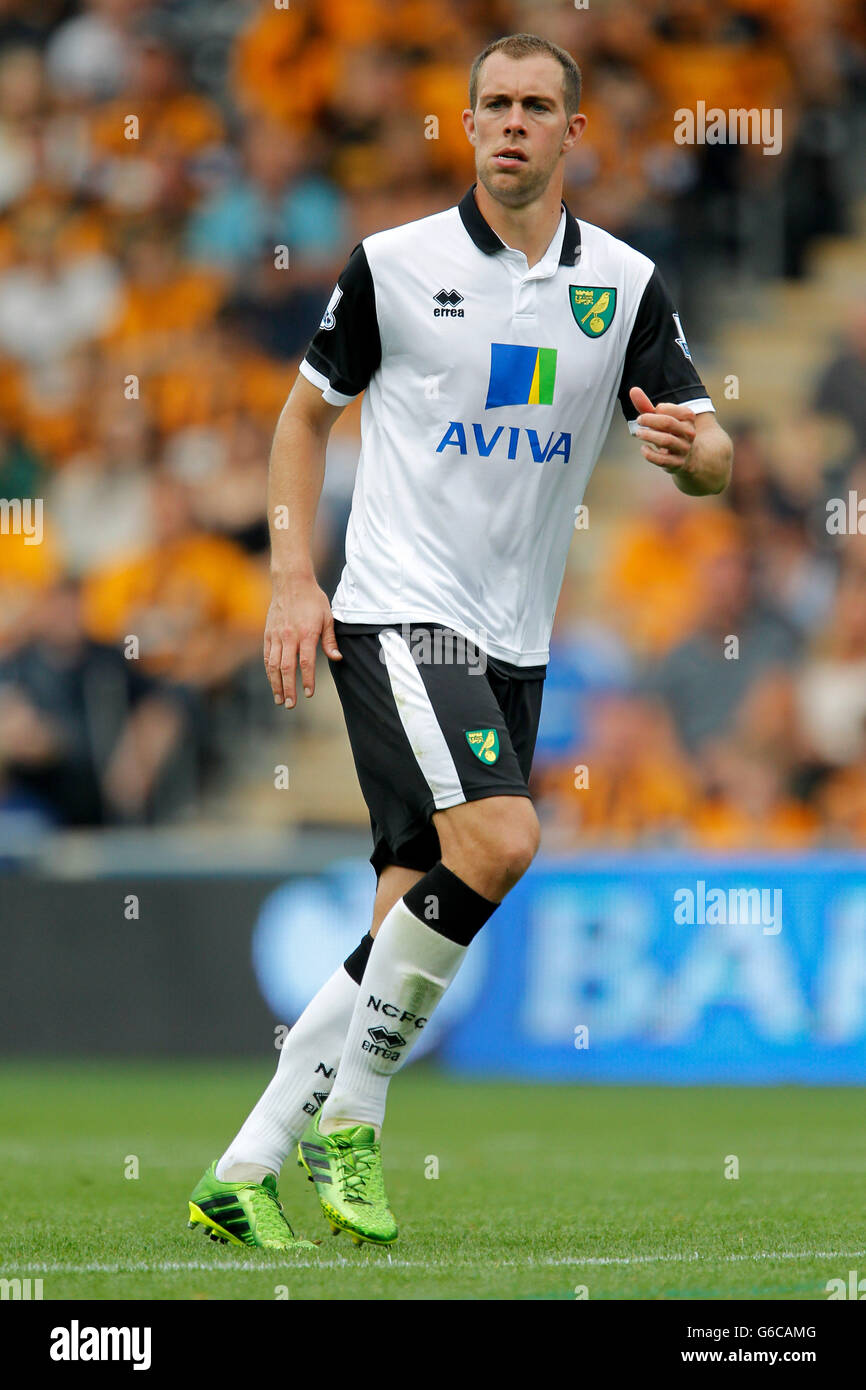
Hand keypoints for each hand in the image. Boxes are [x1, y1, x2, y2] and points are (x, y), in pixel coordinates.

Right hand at [264, 577, 341, 707]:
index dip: (307, 680)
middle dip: (289, 688)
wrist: (291, 581)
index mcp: (306, 633)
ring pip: (273, 665)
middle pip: (287, 668)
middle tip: (291, 704)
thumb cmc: (313, 599)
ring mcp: (276, 635)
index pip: (306, 662)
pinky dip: (268, 671)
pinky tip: (272, 681)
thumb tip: (336, 658)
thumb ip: (330, 640)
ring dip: (275, 684)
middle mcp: (289, 636)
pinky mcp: (268, 633)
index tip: (309, 693)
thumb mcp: (328, 617)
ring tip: (279, 699)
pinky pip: (266, 656)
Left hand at [629, 386, 695, 473]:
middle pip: (667, 423)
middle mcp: (689, 433)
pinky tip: (643, 448)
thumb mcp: (660, 418)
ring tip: (638, 433)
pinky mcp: (677, 464)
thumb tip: (633, 390)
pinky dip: (650, 454)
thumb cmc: (669, 432)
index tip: (648, 413)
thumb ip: (646, 406)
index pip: (669, 409)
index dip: (657, 410)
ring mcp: (684, 449)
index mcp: (688, 417)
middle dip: (650, 420)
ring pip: (666, 440)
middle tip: (639, 420)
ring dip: (649, 435)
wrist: (688, 457)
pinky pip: (662, 460)